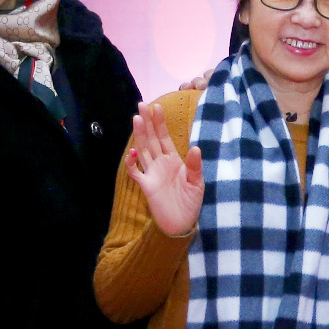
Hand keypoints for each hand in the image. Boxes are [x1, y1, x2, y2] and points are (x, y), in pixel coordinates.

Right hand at [125, 102, 203, 235]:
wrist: (182, 223)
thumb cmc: (190, 202)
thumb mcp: (197, 183)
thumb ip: (194, 166)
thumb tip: (195, 147)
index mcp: (173, 160)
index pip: (164, 137)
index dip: (160, 123)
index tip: (157, 107)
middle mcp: (160, 163)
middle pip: (151, 139)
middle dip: (146, 122)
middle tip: (141, 105)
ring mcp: (152, 173)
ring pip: (142, 150)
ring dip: (139, 135)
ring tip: (136, 119)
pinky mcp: (146, 185)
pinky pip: (135, 172)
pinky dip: (132, 163)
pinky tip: (132, 152)